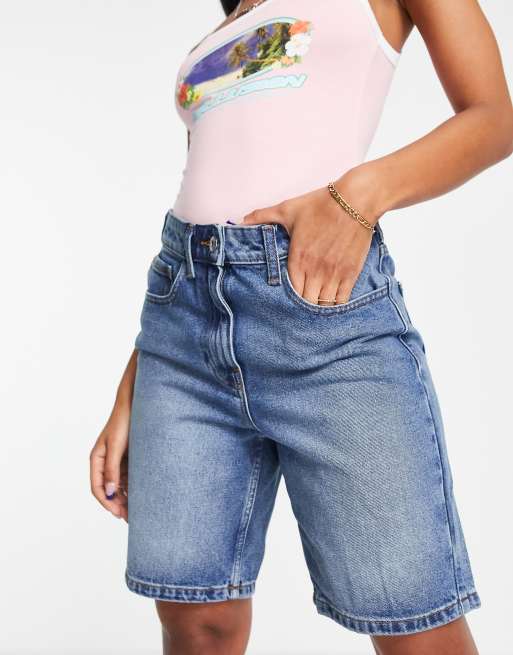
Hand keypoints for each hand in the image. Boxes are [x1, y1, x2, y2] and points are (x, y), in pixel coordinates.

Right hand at [90, 397, 129, 521]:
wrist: (137, 404)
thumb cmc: (123, 422)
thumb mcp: (116, 446)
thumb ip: (112, 469)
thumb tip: (111, 493)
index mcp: (97, 459)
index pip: (97, 488)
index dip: (107, 503)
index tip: (118, 514)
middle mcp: (105, 462)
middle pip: (109, 489)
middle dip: (118, 505)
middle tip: (130, 518)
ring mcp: (117, 461)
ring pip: (120, 486)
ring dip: (127, 498)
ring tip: (138, 511)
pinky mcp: (129, 459)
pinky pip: (129, 478)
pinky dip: (134, 488)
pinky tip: (143, 496)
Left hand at [241, 165, 383, 304]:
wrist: (355, 200)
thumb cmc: (321, 204)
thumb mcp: (288, 209)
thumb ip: (263, 216)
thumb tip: (242, 220)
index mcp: (298, 259)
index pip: (290, 293)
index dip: (288, 298)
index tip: (288, 297)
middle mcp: (315, 271)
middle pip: (306, 303)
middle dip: (303, 305)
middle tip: (302, 302)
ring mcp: (334, 274)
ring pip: (323, 304)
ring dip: (318, 304)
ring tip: (316, 302)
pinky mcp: (351, 273)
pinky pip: (342, 300)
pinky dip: (336, 303)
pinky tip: (332, 299)